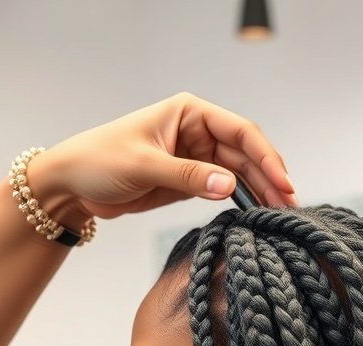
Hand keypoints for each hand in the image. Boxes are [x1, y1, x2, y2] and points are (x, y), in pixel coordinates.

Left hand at [29, 92, 296, 223]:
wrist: (74, 184)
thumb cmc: (100, 159)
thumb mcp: (144, 165)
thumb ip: (186, 176)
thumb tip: (228, 185)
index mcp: (190, 113)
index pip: (240, 131)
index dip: (265, 156)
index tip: (282, 183)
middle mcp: (198, 132)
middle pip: (246, 154)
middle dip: (269, 179)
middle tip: (288, 207)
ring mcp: (196, 157)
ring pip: (239, 174)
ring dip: (259, 193)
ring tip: (278, 216)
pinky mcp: (190, 181)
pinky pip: (224, 190)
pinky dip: (241, 202)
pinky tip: (255, 216)